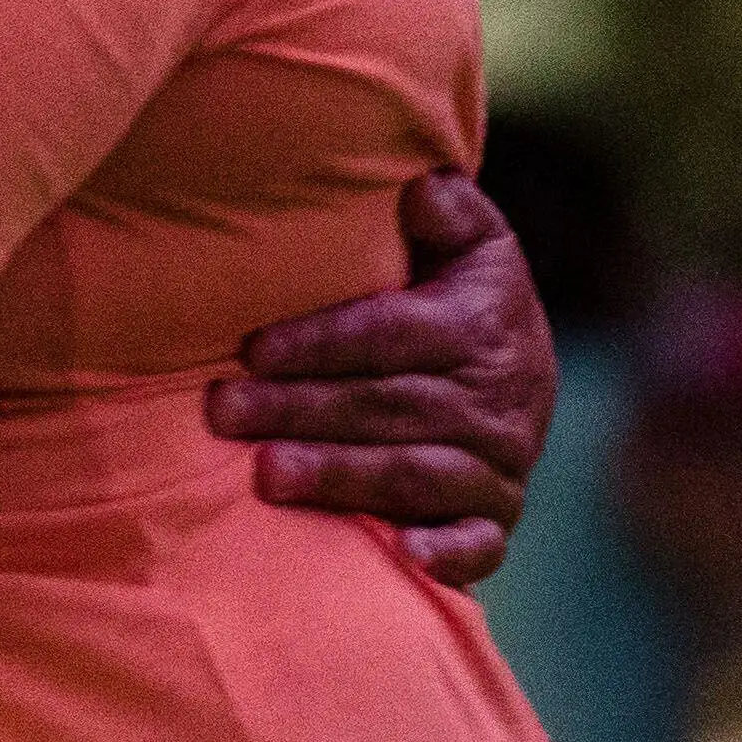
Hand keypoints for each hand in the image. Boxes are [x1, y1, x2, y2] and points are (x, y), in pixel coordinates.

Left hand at [205, 171, 555, 586]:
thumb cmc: (458, 296)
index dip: (319, 342)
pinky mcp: (495, 519)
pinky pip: (480, 545)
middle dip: (300, 410)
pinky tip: (401, 555)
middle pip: (388, 407)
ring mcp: (498, 466)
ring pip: (415, 474)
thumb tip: (421, 186)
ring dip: (340, 476)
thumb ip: (448, 212)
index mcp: (481, 328)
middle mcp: (496, 401)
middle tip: (223, 411)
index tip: (251, 349)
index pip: (391, 335)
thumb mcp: (468, 244)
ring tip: (265, 475)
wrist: (517, 372)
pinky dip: (447, 554)